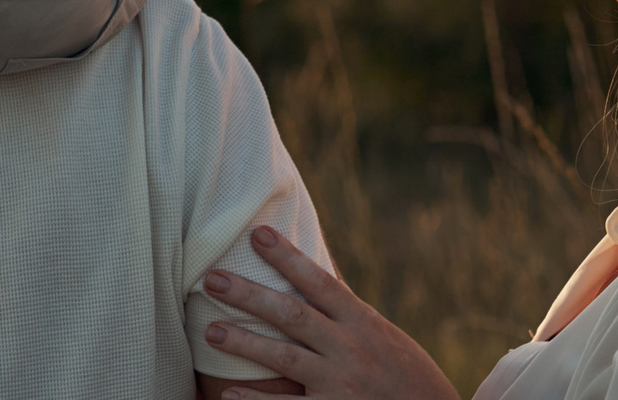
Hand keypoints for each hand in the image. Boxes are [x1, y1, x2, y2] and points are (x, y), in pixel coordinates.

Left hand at [201, 228, 459, 399]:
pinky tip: (228, 395)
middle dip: (250, 295)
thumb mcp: (384, 336)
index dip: (288, 258)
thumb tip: (320, 270)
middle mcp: (350, 350)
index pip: (320, 282)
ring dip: (245, 343)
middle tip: (212, 278)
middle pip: (293, 316)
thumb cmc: (406, 375)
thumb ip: (348, 310)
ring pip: (285, 358)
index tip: (257, 234)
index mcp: (363, 323)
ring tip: (211, 331)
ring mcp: (341, 384)